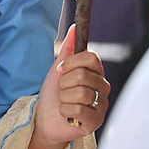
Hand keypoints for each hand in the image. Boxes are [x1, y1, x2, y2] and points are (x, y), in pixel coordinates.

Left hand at [34, 23, 109, 148]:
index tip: (60, 70)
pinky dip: (66, 111)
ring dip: (64, 98)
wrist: (45, 119)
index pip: (92, 58)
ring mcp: (102, 104)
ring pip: (81, 93)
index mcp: (96, 72)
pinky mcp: (96, 121)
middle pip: (83, 75)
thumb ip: (67, 49)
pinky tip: (67, 114)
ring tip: (64, 103)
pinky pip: (80, 110)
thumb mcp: (57, 69)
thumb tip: (73, 27)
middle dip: (64, 83)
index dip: (72, 63)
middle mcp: (103, 87)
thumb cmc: (53, 95)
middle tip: (61, 90)